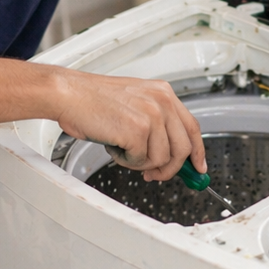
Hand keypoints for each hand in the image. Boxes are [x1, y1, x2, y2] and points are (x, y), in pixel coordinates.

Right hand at [54, 70, 204, 182]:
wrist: (70, 95)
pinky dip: (127, 161)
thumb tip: (170, 153)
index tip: (198, 167)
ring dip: (141, 163)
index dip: (198, 152)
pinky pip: (141, 161)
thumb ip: (156, 123)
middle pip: (183, 148)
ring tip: (123, 150)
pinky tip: (115, 147)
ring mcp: (151, 116)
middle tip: (154, 174)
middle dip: (170, 168)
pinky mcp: (138, 131)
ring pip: (162, 159)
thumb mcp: (135, 102)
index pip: (192, 128)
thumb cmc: (93, 100)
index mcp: (164, 93)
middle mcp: (162, 102)